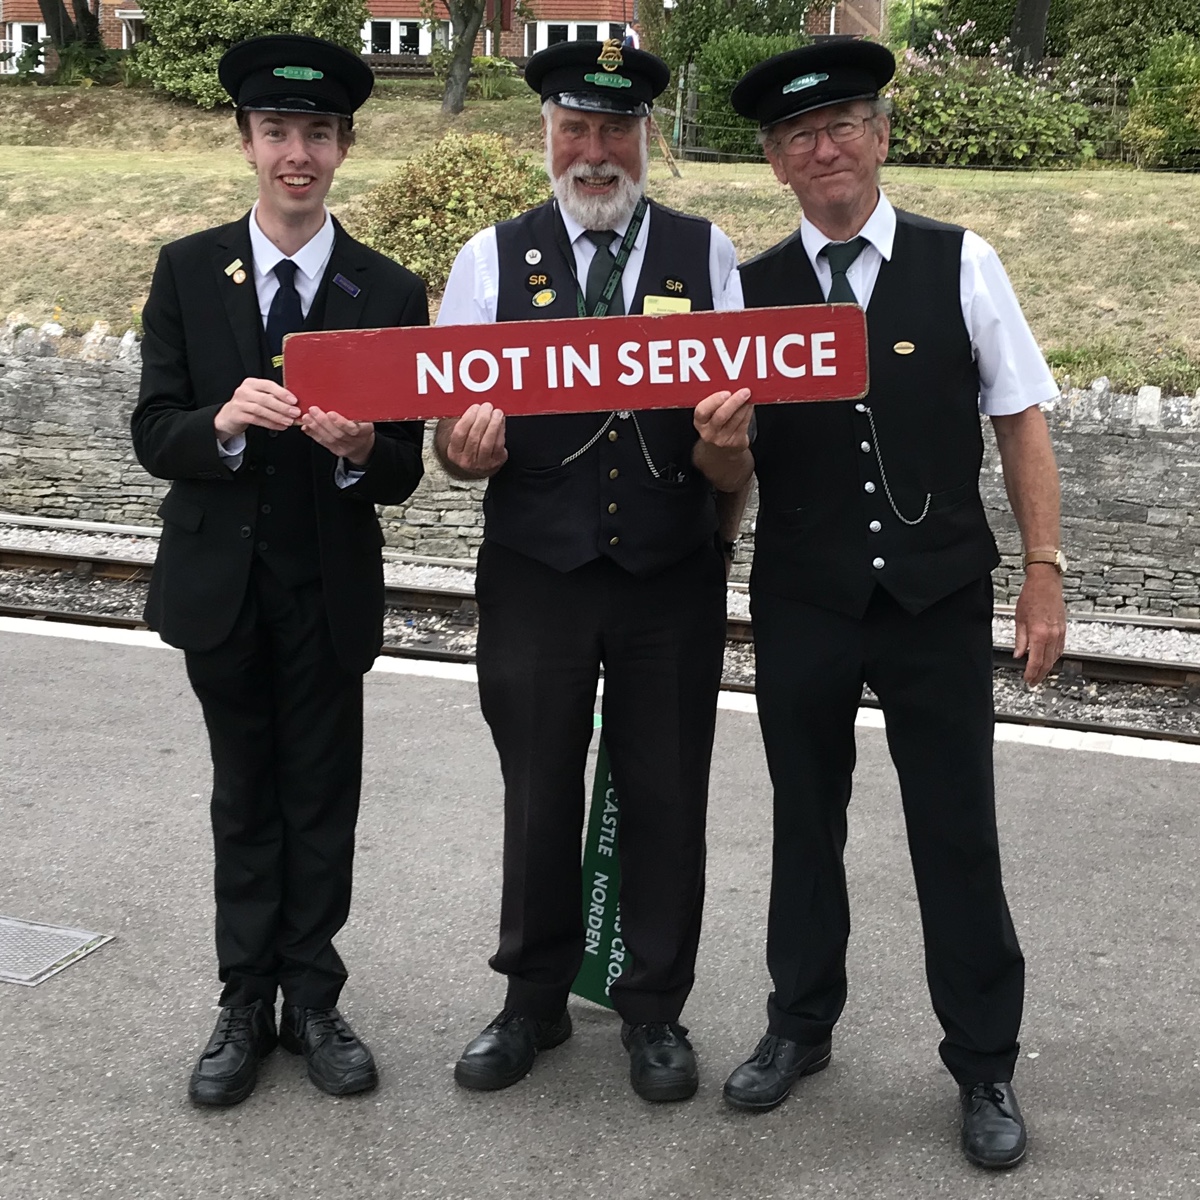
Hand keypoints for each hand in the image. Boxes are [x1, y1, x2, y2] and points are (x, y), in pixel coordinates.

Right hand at [214, 378, 300, 438]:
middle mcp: (244, 391)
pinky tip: (280, 426)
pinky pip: (257, 420)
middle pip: (266, 398)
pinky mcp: (237, 415)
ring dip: (278, 416)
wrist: (229, 415)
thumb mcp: (258, 395)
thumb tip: (294, 403)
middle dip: (282, 407)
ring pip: (261, 410)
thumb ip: (273, 396)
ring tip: (289, 421)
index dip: (282, 393)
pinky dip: (270, 424)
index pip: (268, 385)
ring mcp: (239, 403)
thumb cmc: (248, 404)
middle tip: (295, 413)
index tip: (294, 400)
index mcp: (251, 383)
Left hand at [300, 406, 375, 466]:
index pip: (353, 428)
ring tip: (307, 417)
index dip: (341, 422)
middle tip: (313, 410)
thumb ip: (355, 410)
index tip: (330, 413)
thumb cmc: (363, 425)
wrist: (363, 445)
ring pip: (329, 438)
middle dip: (323, 421)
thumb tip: (338, 399)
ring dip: (316, 427)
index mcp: (365, 431)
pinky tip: (306, 427)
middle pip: (338, 434)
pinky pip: (323, 443)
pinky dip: (313, 434)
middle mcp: (355, 441)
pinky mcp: (336, 450)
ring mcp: (345, 448)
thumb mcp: (365, 417)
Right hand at [444, 402, 506, 475]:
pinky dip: (500, 431)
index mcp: (454, 452)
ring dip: (493, 424)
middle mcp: (466, 460)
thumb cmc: (470, 447)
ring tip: (496, 413)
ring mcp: (482, 464)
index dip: (468, 418)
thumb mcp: (461, 439)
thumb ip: (464, 423)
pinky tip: (501, 421)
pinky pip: (498, 445)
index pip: (459, 433)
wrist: (479, 467)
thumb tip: (475, 407)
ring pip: (487, 442)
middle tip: (487, 407)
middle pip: (474, 437)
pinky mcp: (496, 463)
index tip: (475, 407)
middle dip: (482, 418)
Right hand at [694, 388, 752, 450]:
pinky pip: (744, 424)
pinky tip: (750, 404)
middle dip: (734, 402)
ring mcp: (722, 440)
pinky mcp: (735, 443)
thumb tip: (731, 383)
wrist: (721, 447)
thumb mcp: (709, 413)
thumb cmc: (716, 422)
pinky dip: (749, 412)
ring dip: (745, 405)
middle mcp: (708, 432)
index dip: (714, 401)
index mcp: (699, 422)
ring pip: (736, 419)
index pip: (702, 411)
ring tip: (750, 395)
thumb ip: (715, 401)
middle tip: (745, 391)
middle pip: (721, 416)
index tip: (726, 392)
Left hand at [1013, 566, 1066, 685]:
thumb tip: (1018, 654)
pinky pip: (1060, 648)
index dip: (1031, 673)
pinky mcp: (1063, 629)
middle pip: (1047, 662)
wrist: (1046, 583)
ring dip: (1047, 667)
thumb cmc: (1031, 596)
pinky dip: (1054, 657)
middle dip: (1040, 674)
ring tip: (1039, 674)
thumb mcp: (1019, 619)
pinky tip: (1049, 660)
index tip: (1027, 679)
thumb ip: (1020, 640)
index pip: (1035, 661)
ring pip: (1055, 657)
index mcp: (1039, 634)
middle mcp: (1052, 635)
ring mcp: (1060, 632)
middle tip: (1033, 681)